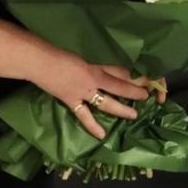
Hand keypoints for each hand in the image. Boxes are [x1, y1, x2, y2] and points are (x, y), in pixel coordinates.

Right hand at [30, 50, 156, 139]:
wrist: (39, 60)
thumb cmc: (58, 53)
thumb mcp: (81, 55)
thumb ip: (94, 64)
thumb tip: (105, 70)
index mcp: (97, 65)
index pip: (121, 71)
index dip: (136, 76)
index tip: (149, 79)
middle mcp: (94, 78)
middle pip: (120, 86)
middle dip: (135, 92)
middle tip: (148, 97)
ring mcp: (83, 92)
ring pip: (107, 103)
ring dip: (121, 109)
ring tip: (134, 115)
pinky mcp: (71, 100)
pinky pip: (84, 116)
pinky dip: (92, 126)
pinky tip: (101, 135)